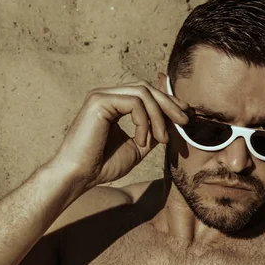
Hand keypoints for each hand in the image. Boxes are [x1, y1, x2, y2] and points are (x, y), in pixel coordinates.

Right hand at [50, 80, 188, 190]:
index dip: (168, 101)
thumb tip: (173, 118)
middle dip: (170, 104)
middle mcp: (106, 95)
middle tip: (185, 122)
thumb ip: (152, 130)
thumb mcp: (137, 146)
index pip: (145, 93)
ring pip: (143, 93)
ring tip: (162, 139)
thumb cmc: (103, 165)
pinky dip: (144, 121)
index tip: (185, 115)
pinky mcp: (99, 101)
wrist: (79, 176)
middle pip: (146, 88)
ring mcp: (101, 96)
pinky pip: (134, 103)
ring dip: (159, 116)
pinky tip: (142, 140)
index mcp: (113, 104)